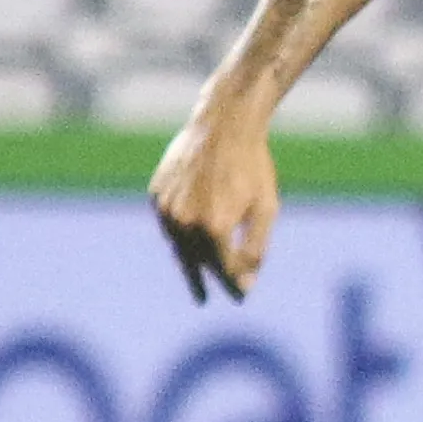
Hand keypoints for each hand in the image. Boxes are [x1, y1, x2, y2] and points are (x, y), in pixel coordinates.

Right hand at [149, 107, 279, 302]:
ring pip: (177, 245)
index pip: (223, 270)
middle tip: (206, 297)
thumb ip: (256, 248)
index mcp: (215, 227)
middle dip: (207, 278)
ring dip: (188, 260)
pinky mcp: (156, 195)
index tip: (239, 297)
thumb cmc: (253, 167)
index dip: (232, 284)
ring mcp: (166, 209)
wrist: (224, 125)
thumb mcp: (266, 208)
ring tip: (194, 276)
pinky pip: (167, 224)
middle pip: (197, 262)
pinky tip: (185, 240)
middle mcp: (185, 222)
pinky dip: (177, 234)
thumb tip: (246, 283)